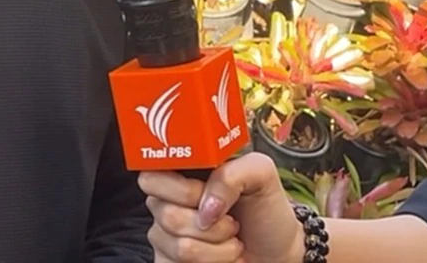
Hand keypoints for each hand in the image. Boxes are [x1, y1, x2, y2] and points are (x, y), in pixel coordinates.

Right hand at [141, 154, 303, 262]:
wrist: (275, 250)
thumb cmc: (266, 211)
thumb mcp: (261, 174)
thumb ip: (231, 172)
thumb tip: (205, 204)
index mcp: (182, 173)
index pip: (151, 175)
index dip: (180, 189)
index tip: (204, 193)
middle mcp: (168, 202)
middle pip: (166, 214)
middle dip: (212, 224)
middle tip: (230, 220)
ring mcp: (166, 234)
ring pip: (180, 246)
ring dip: (218, 248)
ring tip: (231, 239)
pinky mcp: (168, 260)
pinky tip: (220, 256)